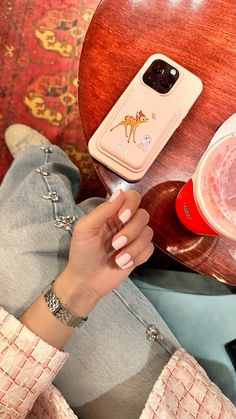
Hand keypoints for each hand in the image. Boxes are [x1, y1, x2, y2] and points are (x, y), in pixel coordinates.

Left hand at [55, 189, 153, 315]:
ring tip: (118, 259)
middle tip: (115, 244)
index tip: (122, 217)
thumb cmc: (81, 253)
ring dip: (133, 247)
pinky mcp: (139, 253)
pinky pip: (149, 249)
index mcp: (111, 213)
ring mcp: (133, 238)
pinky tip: (123, 263)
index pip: (131, 197)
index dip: (131, 204)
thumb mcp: (85, 229)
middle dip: (131, 231)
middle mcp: (125, 223)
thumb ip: (102, 211)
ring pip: (148, 233)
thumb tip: (120, 193)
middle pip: (143, 215)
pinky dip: (137, 257)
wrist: (85, 282)